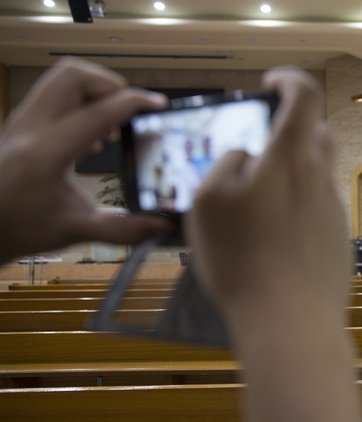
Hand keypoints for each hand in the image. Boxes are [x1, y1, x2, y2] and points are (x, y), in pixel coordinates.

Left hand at [0, 57, 172, 263]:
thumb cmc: (22, 228)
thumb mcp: (78, 229)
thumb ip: (125, 229)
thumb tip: (164, 225)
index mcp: (46, 153)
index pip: (98, 110)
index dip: (134, 102)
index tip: (157, 105)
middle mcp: (30, 128)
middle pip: (74, 76)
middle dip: (109, 85)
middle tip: (127, 111)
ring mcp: (22, 121)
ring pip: (61, 79)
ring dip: (93, 91)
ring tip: (109, 123)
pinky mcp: (21, 123)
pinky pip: (53, 94)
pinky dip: (78, 102)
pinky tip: (91, 135)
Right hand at [186, 66, 349, 325]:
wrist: (290, 320)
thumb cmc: (243, 259)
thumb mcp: (209, 202)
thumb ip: (227, 164)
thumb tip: (244, 155)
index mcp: (290, 159)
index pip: (303, 96)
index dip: (289, 80)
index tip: (270, 82)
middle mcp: (319, 178)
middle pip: (316, 132)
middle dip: (292, 126)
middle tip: (261, 146)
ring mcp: (333, 208)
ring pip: (317, 171)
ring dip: (293, 170)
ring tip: (261, 199)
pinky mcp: (336, 236)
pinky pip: (318, 206)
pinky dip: (298, 205)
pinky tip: (275, 235)